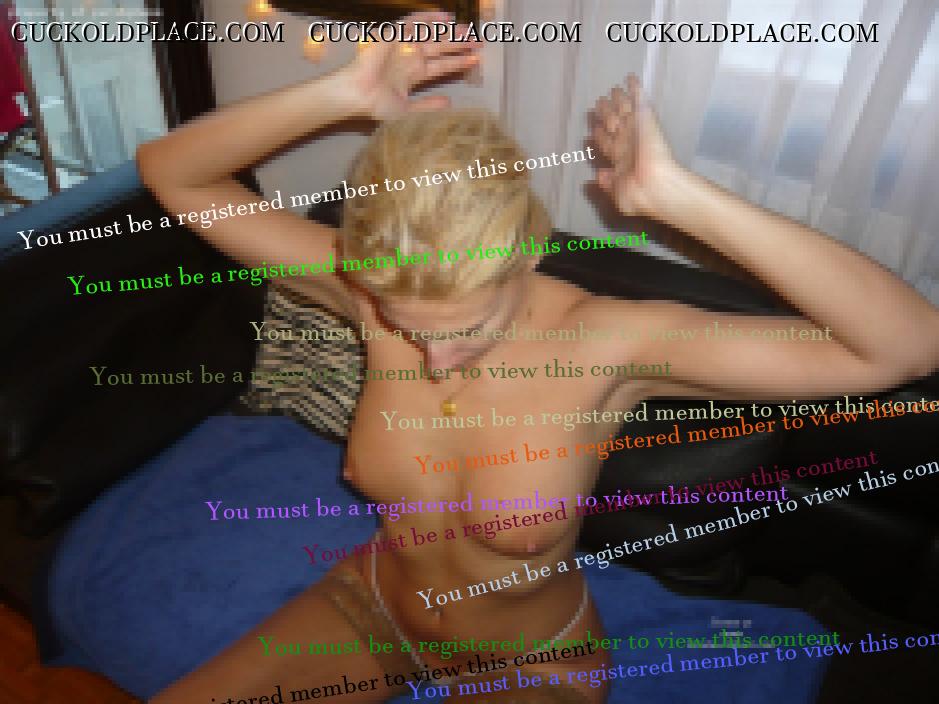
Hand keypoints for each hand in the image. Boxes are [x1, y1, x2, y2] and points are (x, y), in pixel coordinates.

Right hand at [344, 11, 480, 120]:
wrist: (358, 96)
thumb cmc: (377, 105)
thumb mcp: (407, 110)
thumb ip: (428, 106)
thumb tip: (449, 103)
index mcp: (414, 74)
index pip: (442, 65)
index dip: (459, 62)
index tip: (476, 60)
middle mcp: (411, 58)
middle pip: (440, 48)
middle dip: (459, 45)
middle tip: (478, 42)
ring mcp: (403, 46)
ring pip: (431, 35)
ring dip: (449, 33)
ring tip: (468, 32)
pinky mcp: (393, 35)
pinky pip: (412, 22)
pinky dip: (428, 18)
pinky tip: (446, 18)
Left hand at [591, 75, 676, 216]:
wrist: (653, 187)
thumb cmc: (635, 195)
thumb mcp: (616, 193)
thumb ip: (606, 183)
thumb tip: (597, 176)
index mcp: (620, 162)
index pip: (607, 144)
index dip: (600, 136)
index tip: (594, 129)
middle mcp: (627, 144)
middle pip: (614, 124)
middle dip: (606, 114)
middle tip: (599, 101)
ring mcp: (637, 131)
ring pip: (624, 111)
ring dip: (618, 100)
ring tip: (612, 89)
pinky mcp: (646, 120)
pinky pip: (639, 101)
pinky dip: (635, 89)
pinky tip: (631, 78)